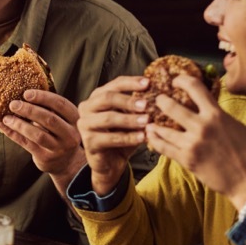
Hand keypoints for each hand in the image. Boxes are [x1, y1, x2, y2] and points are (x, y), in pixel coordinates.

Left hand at [0, 90, 85, 194]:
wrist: (65, 163)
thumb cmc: (59, 133)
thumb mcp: (61, 120)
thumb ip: (49, 108)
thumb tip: (24, 91)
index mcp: (75, 119)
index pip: (61, 104)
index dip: (43, 97)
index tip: (26, 93)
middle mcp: (70, 134)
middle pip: (49, 119)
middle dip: (29, 110)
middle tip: (13, 104)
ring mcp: (59, 148)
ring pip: (38, 134)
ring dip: (19, 124)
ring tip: (7, 117)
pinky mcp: (46, 158)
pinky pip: (27, 144)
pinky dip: (13, 134)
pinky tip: (3, 126)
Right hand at [76, 75, 150, 194]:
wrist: (111, 162)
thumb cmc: (122, 135)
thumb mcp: (131, 117)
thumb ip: (139, 106)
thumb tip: (160, 94)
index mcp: (97, 97)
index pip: (114, 84)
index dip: (131, 82)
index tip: (148, 83)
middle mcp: (87, 108)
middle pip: (106, 98)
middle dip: (128, 100)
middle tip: (146, 104)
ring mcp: (85, 125)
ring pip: (108, 118)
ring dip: (130, 120)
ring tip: (147, 122)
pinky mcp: (88, 142)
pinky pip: (110, 138)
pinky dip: (128, 137)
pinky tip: (142, 137)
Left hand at [144, 74, 245, 208]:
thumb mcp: (234, 125)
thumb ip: (217, 115)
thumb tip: (205, 105)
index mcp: (216, 114)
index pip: (195, 88)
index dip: (182, 80)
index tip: (175, 80)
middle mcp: (202, 126)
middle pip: (171, 107)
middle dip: (161, 101)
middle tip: (158, 100)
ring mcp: (192, 143)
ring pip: (162, 129)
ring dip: (153, 124)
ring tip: (149, 122)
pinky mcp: (186, 159)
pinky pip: (163, 147)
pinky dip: (154, 140)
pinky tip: (150, 136)